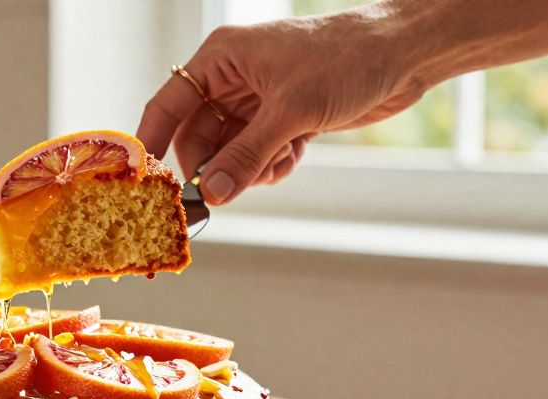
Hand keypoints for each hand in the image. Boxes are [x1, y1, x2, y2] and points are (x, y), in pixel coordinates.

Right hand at [137, 8, 427, 204]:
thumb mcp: (291, 112)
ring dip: (246, 169)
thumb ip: (247, 155)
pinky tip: (291, 158)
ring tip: (274, 166)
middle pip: (198, 135)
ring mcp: (258, 100)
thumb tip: (212, 193)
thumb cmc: (347, 58)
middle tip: (219, 195)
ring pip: (228, 150)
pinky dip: (269, 165)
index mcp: (223, 58)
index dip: (153, 139)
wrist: (403, 54)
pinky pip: (256, 154)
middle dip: (211, 165)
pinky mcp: (282, 118)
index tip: (144, 179)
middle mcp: (234, 78)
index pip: (170, 102)